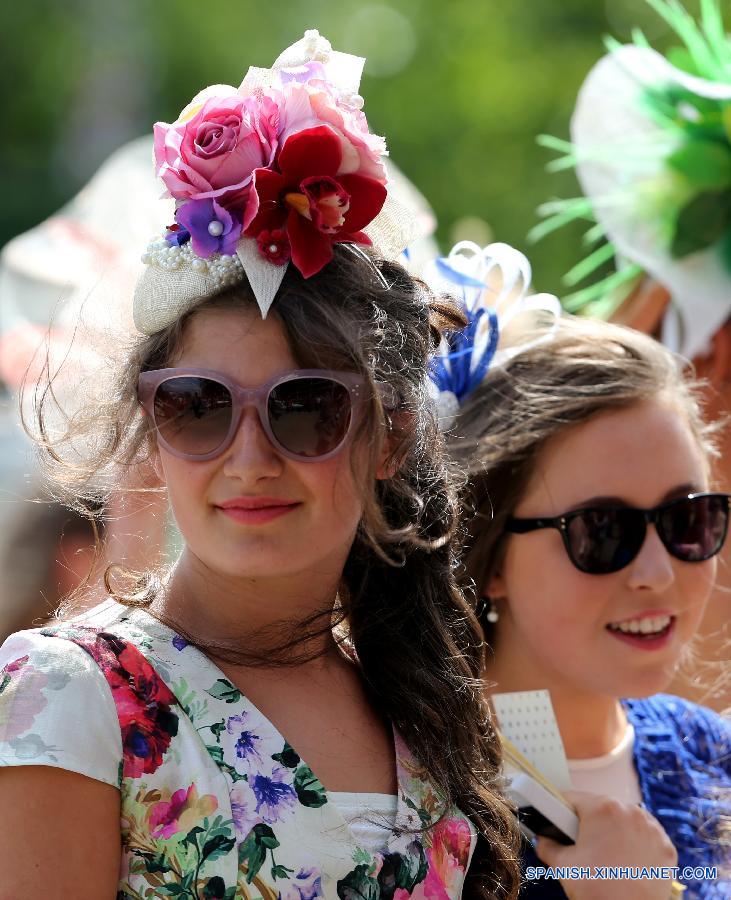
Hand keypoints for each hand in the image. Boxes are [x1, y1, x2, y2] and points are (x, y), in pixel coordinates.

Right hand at [534, 791, 676, 899]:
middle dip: (591, 822)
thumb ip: (547, 845)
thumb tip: (543, 839)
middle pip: (602, 808)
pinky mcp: (666, 847)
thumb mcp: (563, 864)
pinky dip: (637, 843)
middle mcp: (630, 811)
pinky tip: (627, 859)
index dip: (561, 810)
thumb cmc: (597, 890)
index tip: (559, 820)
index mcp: (602, 808)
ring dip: (615, 830)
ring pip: (626, 820)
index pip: (574, 799)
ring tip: (606, 853)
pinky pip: (646, 836)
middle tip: (583, 844)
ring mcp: (652, 829)